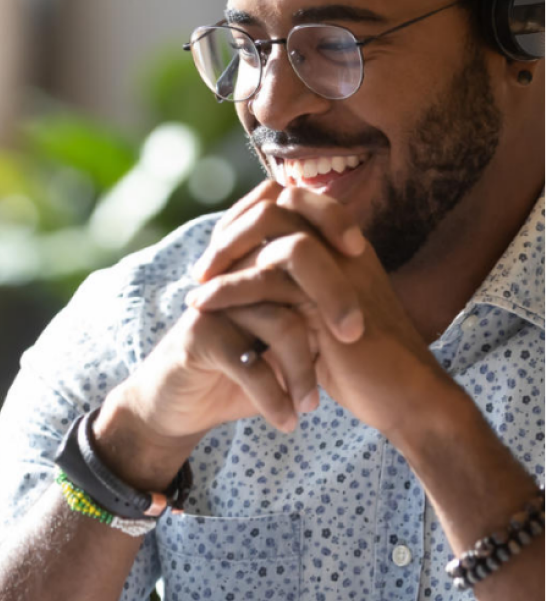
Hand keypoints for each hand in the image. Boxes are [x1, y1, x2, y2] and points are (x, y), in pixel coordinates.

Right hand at [94, 183, 368, 490]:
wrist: (181, 405)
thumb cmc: (241, 369)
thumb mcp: (282, 340)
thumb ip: (312, 312)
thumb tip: (373, 299)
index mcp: (255, 262)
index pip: (294, 216)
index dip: (331, 219)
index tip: (362, 253)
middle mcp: (234, 274)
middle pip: (292, 261)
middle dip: (333, 298)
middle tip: (353, 337)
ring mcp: (215, 303)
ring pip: (279, 322)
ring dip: (303, 369)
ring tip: (313, 405)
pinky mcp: (198, 338)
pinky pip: (249, 363)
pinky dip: (274, 397)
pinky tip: (287, 421)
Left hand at [188, 182, 451, 441]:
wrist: (404, 399)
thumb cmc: (363, 365)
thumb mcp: (323, 317)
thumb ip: (297, 289)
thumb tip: (252, 274)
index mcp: (346, 246)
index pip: (292, 200)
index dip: (249, 217)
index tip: (219, 251)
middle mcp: (345, 248)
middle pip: (279, 203)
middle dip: (232, 229)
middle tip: (202, 266)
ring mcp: (341, 269)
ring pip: (273, 233)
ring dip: (225, 255)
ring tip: (196, 285)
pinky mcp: (330, 300)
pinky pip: (269, 278)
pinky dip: (229, 289)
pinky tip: (202, 305)